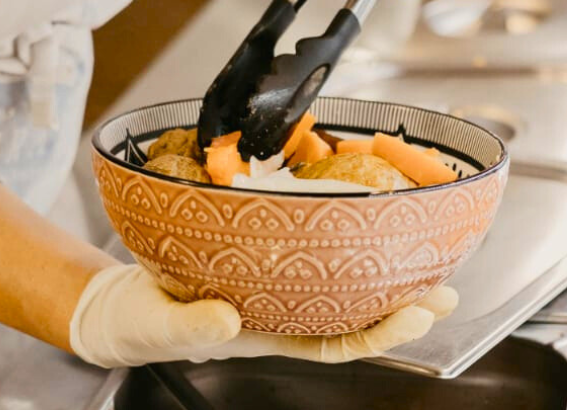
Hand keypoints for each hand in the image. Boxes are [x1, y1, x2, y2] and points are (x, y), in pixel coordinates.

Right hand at [69, 263, 456, 367]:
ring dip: (378, 272)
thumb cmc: (140, 323)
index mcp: (264, 333)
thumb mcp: (158, 326)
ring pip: (335, 283)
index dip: (379, 331)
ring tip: (418, 255)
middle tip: (445, 286)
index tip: (417, 314)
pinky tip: (353, 225)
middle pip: (350, 312)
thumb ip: (191, 327)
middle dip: (401, 304)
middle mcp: (278, 310)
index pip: (334, 340)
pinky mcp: (255, 258)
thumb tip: (228, 320)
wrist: (120, 305)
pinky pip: (304, 253)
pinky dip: (335, 242)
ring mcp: (270, 285)